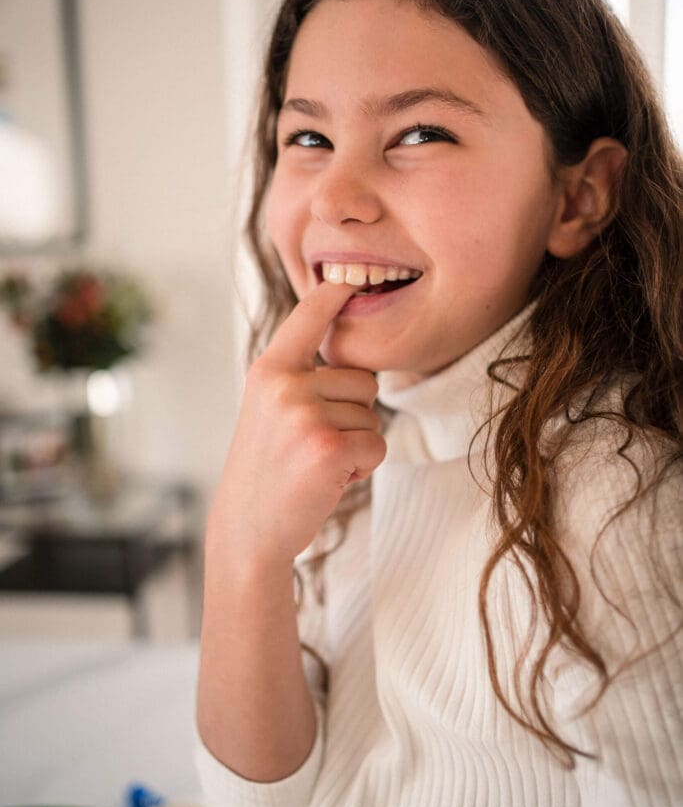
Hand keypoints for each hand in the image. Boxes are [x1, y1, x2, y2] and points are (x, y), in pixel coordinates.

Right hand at [206, 281, 386, 569]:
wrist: (248, 529)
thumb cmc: (266, 469)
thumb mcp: (269, 410)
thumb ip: (301, 379)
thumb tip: (356, 362)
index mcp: (268, 370)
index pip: (307, 318)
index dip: (333, 294)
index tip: (349, 276)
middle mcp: (284, 385)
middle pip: (363, 380)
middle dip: (351, 414)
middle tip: (310, 444)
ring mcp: (305, 415)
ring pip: (372, 415)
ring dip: (355, 443)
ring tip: (314, 462)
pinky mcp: (328, 448)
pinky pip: (377, 444)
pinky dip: (362, 467)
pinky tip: (326, 480)